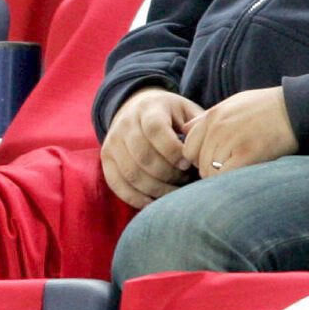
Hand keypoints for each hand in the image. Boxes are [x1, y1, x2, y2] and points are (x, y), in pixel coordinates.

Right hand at [101, 87, 203, 208]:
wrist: (136, 107)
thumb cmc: (169, 114)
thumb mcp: (186, 110)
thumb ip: (196, 127)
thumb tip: (203, 149)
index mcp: (148, 109)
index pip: (156, 130)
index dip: (172, 151)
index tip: (187, 163)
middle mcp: (126, 123)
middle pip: (143, 156)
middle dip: (168, 174)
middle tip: (184, 180)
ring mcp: (113, 142)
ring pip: (131, 173)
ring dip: (155, 189)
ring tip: (173, 192)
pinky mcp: (106, 158)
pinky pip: (117, 184)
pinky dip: (135, 198)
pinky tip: (153, 203)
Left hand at [182, 86, 297, 178]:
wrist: (296, 108)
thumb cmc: (266, 107)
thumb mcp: (232, 104)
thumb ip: (206, 118)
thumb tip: (185, 130)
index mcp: (212, 116)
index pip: (188, 147)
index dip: (198, 159)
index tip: (213, 162)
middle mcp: (216, 128)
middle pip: (198, 162)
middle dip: (209, 170)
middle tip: (228, 170)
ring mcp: (230, 140)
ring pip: (210, 172)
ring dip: (221, 177)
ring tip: (239, 171)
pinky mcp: (246, 154)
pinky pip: (224, 176)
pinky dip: (229, 181)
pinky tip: (242, 175)